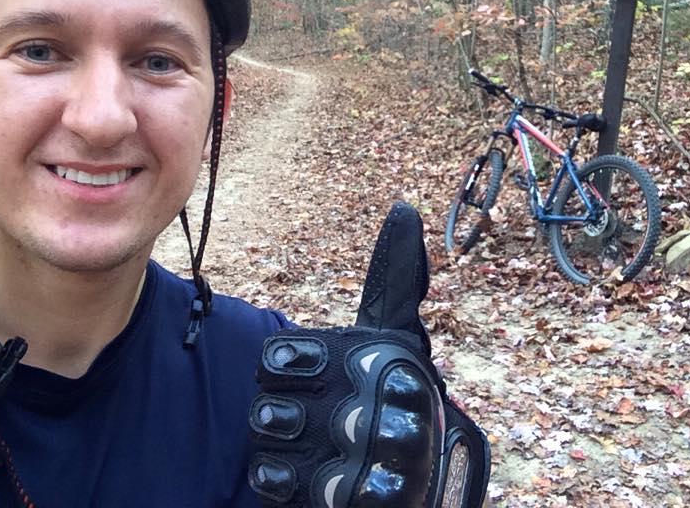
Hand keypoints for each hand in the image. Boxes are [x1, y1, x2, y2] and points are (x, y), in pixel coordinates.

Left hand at [248, 202, 489, 506]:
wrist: (424, 474)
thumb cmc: (400, 392)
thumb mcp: (398, 333)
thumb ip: (395, 275)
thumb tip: (405, 210)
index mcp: (375, 362)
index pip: (279, 358)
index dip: (288, 367)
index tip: (310, 372)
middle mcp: (369, 411)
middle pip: (265, 406)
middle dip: (283, 410)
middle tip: (312, 413)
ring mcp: (356, 463)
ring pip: (265, 443)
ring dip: (282, 443)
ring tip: (311, 440)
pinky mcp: (340, 500)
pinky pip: (272, 481)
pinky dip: (280, 476)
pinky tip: (305, 470)